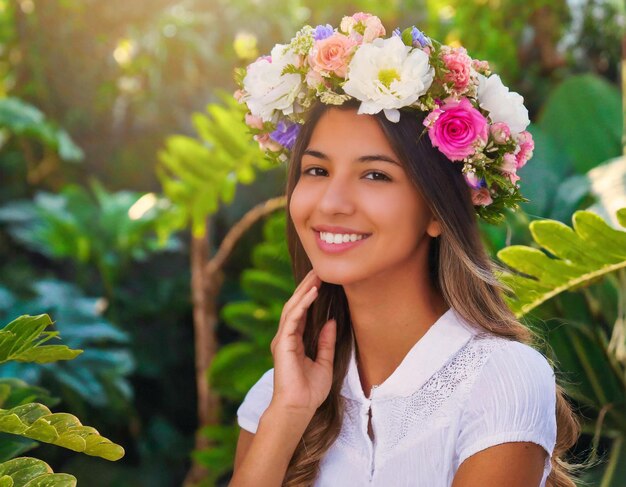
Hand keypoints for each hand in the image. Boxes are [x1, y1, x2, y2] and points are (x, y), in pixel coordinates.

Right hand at [269, 269, 336, 414]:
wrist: (298, 408)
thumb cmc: (309, 391)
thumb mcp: (324, 363)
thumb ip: (325, 342)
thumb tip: (331, 322)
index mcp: (295, 341)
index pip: (302, 313)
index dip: (310, 296)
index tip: (322, 281)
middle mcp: (286, 337)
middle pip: (296, 305)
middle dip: (307, 287)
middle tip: (319, 270)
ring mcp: (283, 339)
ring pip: (292, 307)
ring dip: (305, 290)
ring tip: (317, 275)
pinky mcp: (283, 343)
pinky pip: (293, 318)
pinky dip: (303, 304)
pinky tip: (313, 292)